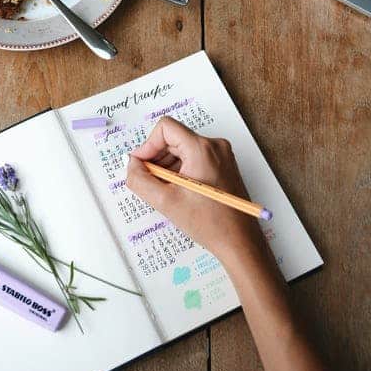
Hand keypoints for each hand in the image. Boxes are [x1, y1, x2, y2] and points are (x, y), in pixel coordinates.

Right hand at [126, 116, 264, 262]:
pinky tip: (177, 191)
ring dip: (167, 166)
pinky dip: (180, 171)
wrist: (239, 241)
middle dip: (156, 158)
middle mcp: (214, 146)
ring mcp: (221, 155)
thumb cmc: (209, 223)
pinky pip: (194, 158)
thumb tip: (130, 165)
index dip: (148, 145)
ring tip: (164, 191)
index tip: (141, 165)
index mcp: (202, 149)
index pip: (165, 128)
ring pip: (182, 149)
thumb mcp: (165, 201)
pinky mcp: (223, 165)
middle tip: (149, 182)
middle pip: (173, 139)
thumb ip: (140, 180)